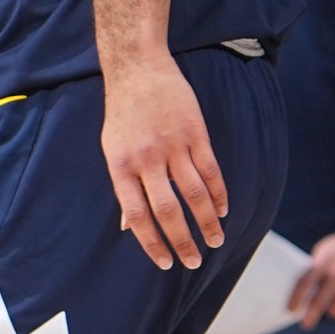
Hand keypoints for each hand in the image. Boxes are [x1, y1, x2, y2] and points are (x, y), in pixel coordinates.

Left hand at [101, 57, 226, 270]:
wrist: (137, 69)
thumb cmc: (122, 114)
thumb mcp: (111, 150)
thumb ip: (123, 187)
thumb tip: (127, 226)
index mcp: (120, 168)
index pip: (137, 216)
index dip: (152, 243)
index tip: (165, 264)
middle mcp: (146, 160)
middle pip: (168, 211)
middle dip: (183, 241)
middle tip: (195, 261)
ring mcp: (172, 146)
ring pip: (195, 194)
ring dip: (208, 222)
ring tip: (216, 240)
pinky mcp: (194, 133)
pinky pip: (210, 170)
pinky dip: (219, 194)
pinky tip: (223, 210)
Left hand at [291, 232, 334, 328]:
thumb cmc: (327, 258)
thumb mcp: (318, 260)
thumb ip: (312, 279)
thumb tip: (301, 308)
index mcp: (324, 260)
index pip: (307, 281)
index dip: (297, 297)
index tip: (291, 310)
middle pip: (321, 299)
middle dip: (312, 314)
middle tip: (306, 325)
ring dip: (331, 312)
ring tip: (329, 310)